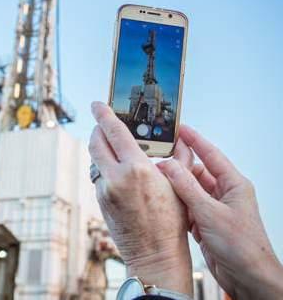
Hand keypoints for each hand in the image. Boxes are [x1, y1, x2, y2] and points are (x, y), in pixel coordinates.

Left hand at [89, 102, 192, 296]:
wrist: (155, 255)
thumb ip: (179, 157)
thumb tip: (182, 139)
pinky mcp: (101, 201)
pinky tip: (119, 169)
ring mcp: (105, 190)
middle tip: (105, 122)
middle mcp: (115, 177)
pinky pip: (99, 175)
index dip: (104, 114)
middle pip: (96, 142)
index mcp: (136, 168)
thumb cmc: (171, 220)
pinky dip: (105, 166)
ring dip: (101, 147)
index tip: (97, 103)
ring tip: (114, 144)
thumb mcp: (179, 185)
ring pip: (95, 158)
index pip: (114, 131)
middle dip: (98, 129)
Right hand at [158, 125, 282, 299]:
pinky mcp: (207, 223)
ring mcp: (216, 209)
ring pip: (191, 190)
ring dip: (177, 188)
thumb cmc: (243, 248)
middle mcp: (225, 194)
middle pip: (198, 172)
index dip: (195, 140)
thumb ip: (188, 188)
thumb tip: (170, 166)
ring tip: (159, 180)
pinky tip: (167, 203)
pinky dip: (178, 205)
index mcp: (234, 184)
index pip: (211, 154)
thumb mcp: (210, 213)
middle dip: (180, 167)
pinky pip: (189, 207)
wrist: (249, 280)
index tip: (180, 128)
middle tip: (161, 159)